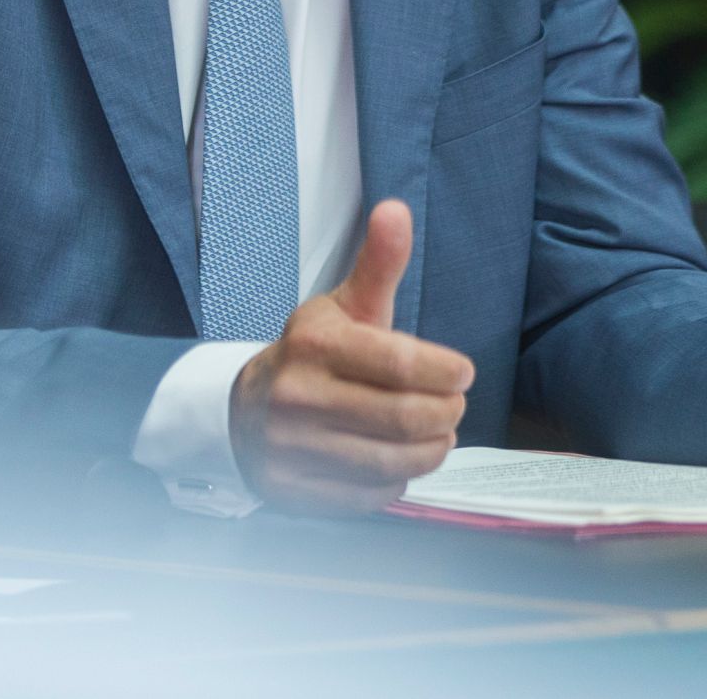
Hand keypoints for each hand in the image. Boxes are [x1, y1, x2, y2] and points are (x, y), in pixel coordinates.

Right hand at [229, 200, 473, 513]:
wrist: (243, 408)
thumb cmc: (312, 354)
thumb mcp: (345, 305)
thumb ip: (378, 263)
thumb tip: (396, 209)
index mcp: (314, 343)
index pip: (399, 364)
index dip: (445, 372)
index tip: (463, 373)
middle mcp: (297, 396)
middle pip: (403, 419)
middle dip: (445, 414)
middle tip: (454, 407)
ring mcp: (290, 448)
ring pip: (391, 464)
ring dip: (430, 451)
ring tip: (437, 434)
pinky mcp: (291, 490)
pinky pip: (368, 498)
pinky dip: (395, 483)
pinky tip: (397, 461)